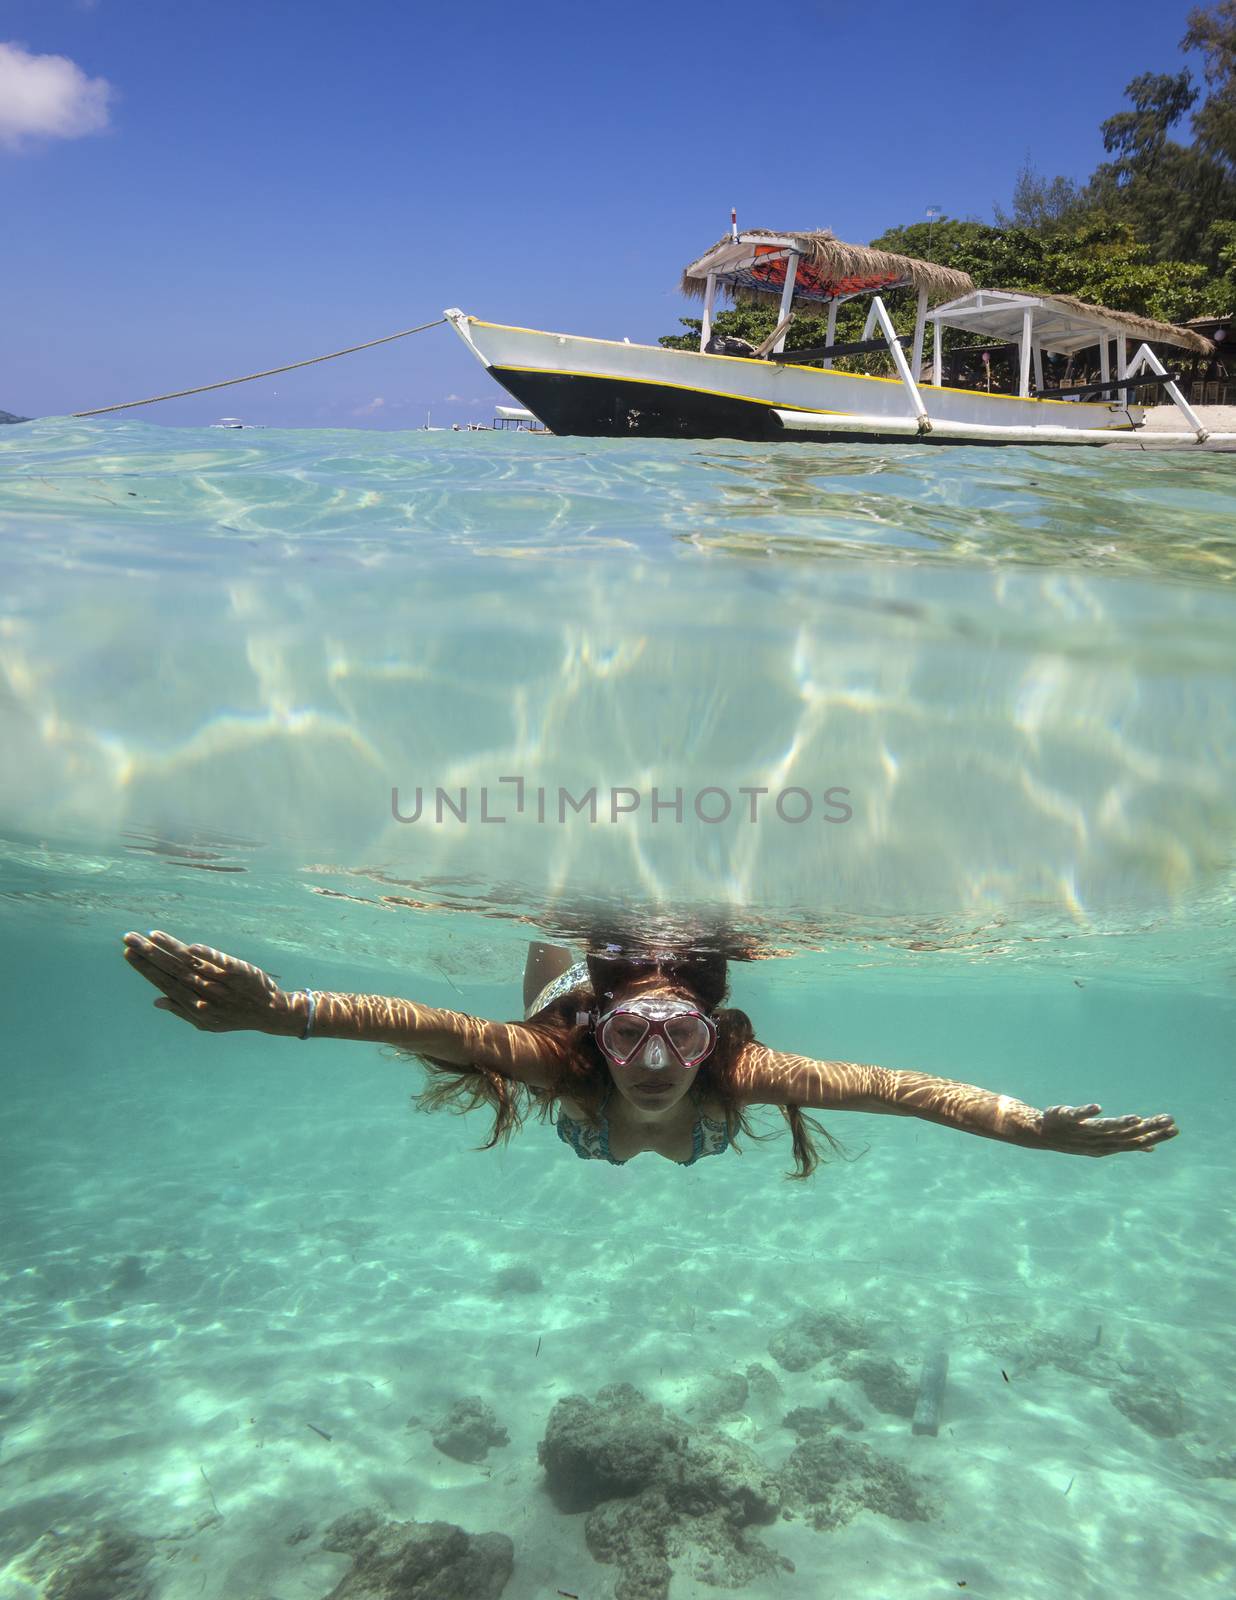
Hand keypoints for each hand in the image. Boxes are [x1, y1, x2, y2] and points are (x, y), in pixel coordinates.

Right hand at [122, 930, 304, 1035]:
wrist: (271, 1013)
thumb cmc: (234, 1016)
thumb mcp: (207, 1023)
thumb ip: (181, 1010)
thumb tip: (156, 1000)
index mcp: (195, 1007)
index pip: (165, 984)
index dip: (147, 969)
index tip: (128, 953)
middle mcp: (206, 993)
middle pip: (174, 971)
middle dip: (150, 954)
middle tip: (129, 938)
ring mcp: (223, 982)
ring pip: (193, 964)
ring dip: (171, 949)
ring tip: (152, 935)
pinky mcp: (240, 972)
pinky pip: (221, 962)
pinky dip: (207, 955)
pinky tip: (190, 947)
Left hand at [1038, 1103, 1177, 1156]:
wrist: (1042, 1135)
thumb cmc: (1077, 1138)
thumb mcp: (1104, 1143)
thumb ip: (1127, 1143)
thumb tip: (1151, 1149)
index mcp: (1109, 1145)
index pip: (1136, 1142)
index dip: (1156, 1137)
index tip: (1175, 1129)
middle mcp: (1097, 1140)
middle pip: (1126, 1135)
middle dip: (1148, 1129)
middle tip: (1169, 1120)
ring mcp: (1081, 1130)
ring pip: (1105, 1128)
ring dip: (1122, 1124)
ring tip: (1138, 1118)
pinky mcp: (1066, 1118)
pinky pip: (1077, 1115)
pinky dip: (1087, 1112)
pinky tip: (1098, 1107)